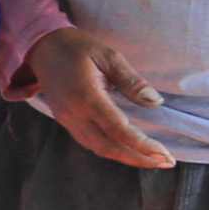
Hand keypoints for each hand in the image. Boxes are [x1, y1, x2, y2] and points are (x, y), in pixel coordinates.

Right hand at [28, 27, 172, 169]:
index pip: (118, 130)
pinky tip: (128, 150)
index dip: (142, 145)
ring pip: (98, 148)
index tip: (164, 154)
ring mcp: (66, 119)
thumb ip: (131, 81)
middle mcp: (74, 113)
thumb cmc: (77, 47)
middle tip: (166, 162)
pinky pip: (89, 142)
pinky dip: (111, 150)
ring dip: (126, 157)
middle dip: (138, 158)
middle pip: (108, 147)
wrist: (42, 47)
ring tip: (152, 160)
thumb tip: (155, 102)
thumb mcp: (109, 56)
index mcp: (86, 96)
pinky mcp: (64, 120)